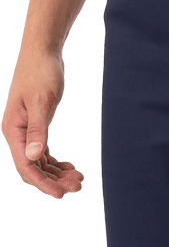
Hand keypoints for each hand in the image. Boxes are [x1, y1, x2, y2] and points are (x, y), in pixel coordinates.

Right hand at [1, 47, 83, 198]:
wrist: (41, 52)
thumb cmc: (40, 72)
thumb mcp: (42, 100)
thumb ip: (38, 130)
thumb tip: (33, 157)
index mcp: (13, 130)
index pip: (25, 166)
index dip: (42, 183)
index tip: (61, 194)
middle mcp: (16, 134)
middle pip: (33, 167)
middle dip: (53, 180)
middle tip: (78, 186)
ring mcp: (25, 131)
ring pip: (39, 162)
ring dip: (57, 173)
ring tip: (78, 179)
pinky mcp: (35, 127)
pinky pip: (43, 152)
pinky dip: (56, 162)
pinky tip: (71, 167)